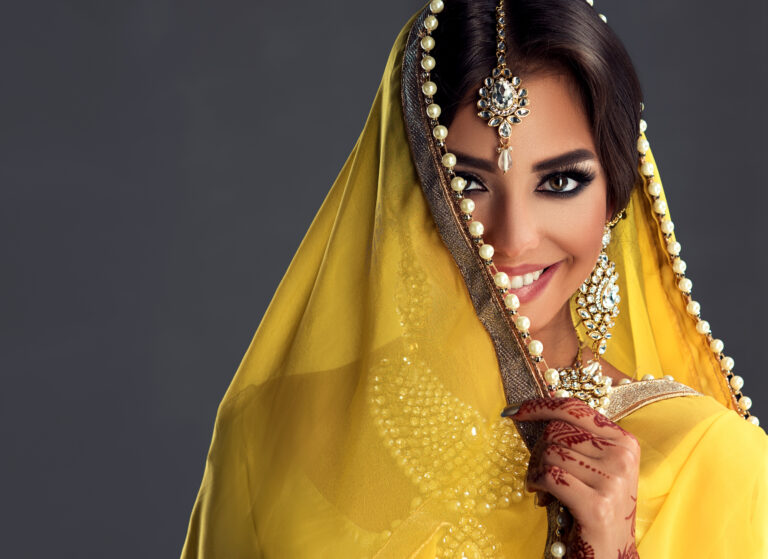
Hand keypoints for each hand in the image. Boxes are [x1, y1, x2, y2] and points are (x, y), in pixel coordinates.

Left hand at [510, 397, 639, 557]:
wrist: (608, 555)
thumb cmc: (593, 507)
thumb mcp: (593, 467)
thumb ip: (576, 439)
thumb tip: (535, 410)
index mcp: (624, 441)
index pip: (574, 408)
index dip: (539, 406)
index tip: (513, 411)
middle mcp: (622, 456)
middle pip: (557, 431)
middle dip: (537, 451)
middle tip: (538, 473)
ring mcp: (612, 480)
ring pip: (550, 453)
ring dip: (536, 471)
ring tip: (542, 489)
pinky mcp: (597, 505)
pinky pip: (550, 476)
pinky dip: (537, 484)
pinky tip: (541, 497)